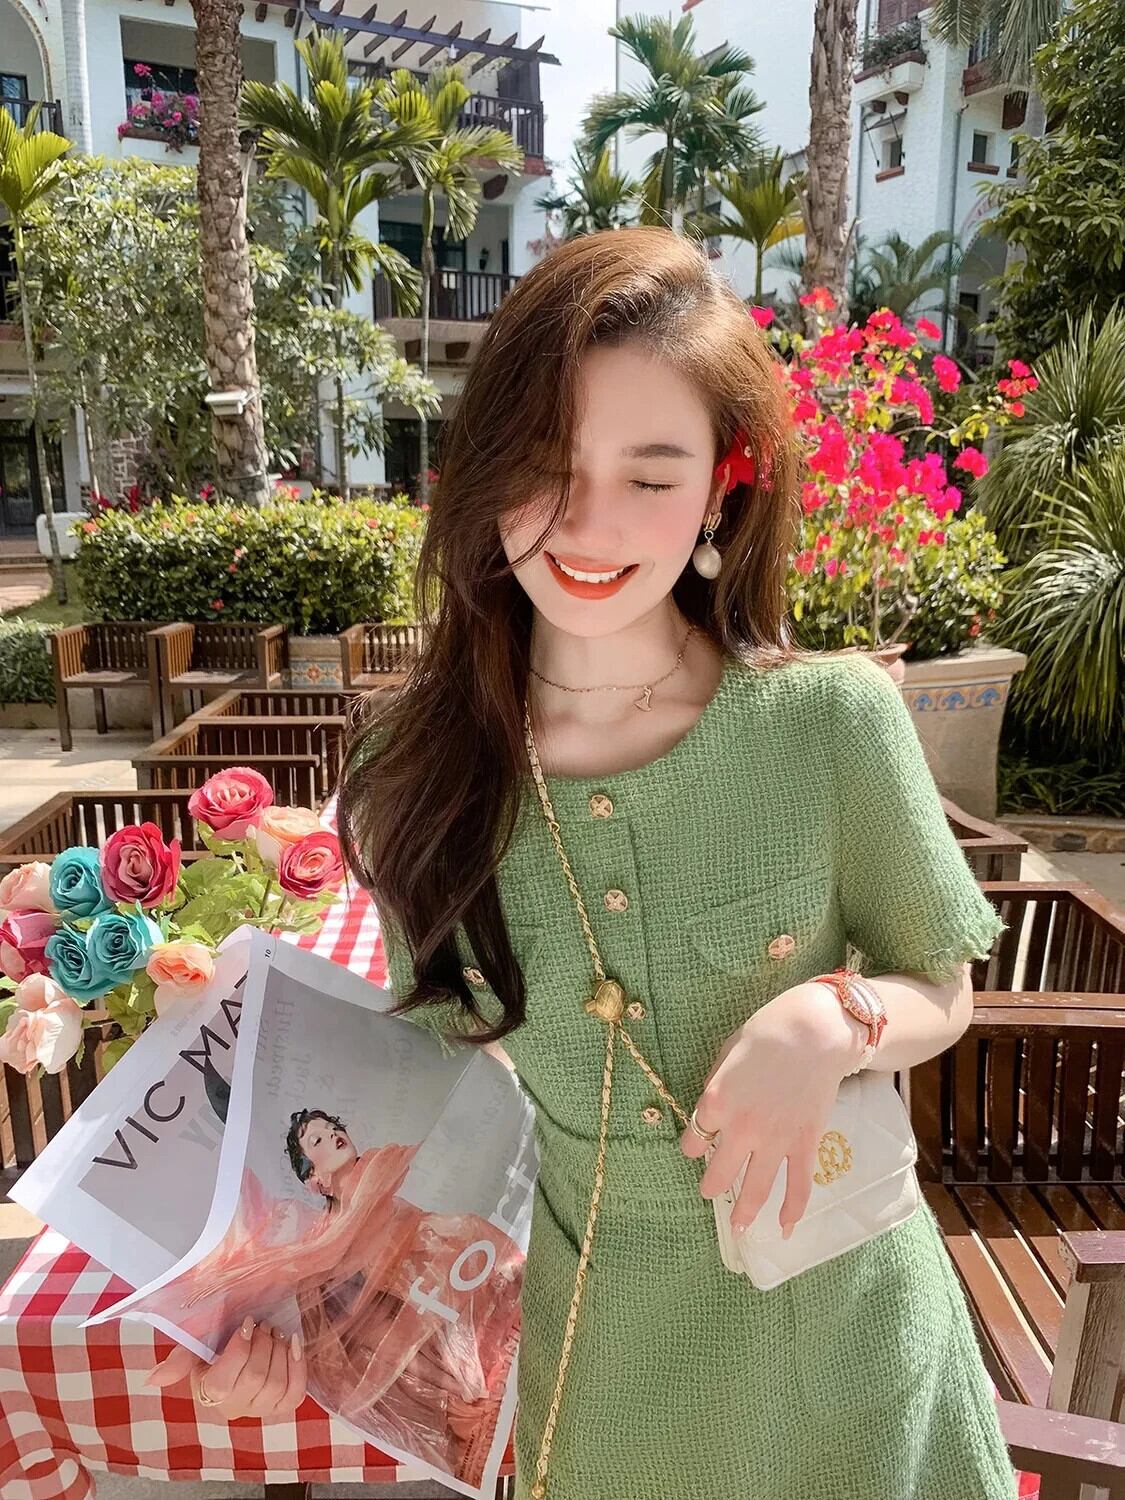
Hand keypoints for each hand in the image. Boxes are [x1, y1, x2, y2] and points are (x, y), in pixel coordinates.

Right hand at [143, 1316, 306, 1418]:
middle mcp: (234, 1408)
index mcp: (209, 1392)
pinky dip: (298, 1367)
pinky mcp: (281, 1406)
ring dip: (280, 1352)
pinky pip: (295, 1393)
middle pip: (256, 1380)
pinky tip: (294, 1344)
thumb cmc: (214, 1346)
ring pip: (276, 1386)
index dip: (240, 1350)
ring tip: (275, 1332)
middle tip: (263, 1324)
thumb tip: (150, 1379)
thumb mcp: (194, 1347)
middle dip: (263, 1345)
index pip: (223, 1383)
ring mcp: (259, 1409)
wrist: (238, 1352)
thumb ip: (178, 1360)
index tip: (247, 1324)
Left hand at [680, 983, 865, 1237]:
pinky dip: (792, 1211)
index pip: (694, 1137)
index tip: (695, 1145)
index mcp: (716, 1102)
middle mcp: (741, 1128)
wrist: (814, 1032)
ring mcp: (775, 1140)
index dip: (693, 1144)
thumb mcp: (727, 1052)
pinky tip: (783, 1229)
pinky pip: (798, 1186)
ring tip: (737, 1228)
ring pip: (756, 1189)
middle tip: (709, 1191)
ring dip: (744, 1213)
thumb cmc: (768, 1033)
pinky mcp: (805, 1144)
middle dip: (711, 1186)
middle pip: (719, 1173)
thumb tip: (711, 1110)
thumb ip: (716, 1084)